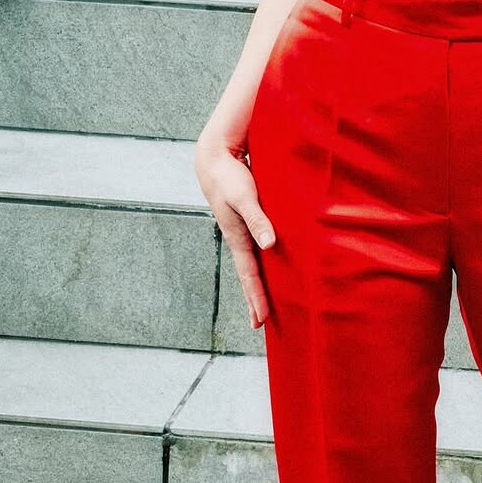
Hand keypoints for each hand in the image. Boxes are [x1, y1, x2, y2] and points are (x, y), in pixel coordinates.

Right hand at [194, 133, 275, 330]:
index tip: (261, 320)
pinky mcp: (246, 218)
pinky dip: (261, 261)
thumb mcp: (245, 197)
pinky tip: (267, 262)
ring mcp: (240, 229)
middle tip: (258, 324)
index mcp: (237, 237)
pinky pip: (255, 246)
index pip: (249, 275)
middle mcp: (238, 237)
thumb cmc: (229, 177)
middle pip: (248, 274)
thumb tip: (268, 245)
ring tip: (262, 300)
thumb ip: (257, 219)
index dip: (256, 298)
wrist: (213, 158)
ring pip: (252, 262)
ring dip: (257, 282)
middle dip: (253, 299)